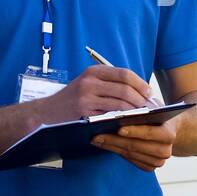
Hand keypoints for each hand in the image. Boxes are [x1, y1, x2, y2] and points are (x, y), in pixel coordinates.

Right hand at [34, 64, 152, 124]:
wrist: (46, 113)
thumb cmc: (72, 100)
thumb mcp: (87, 84)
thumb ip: (108, 84)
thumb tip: (138, 90)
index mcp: (94, 71)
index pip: (125, 74)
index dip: (141, 84)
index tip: (149, 93)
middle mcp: (90, 82)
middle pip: (125, 89)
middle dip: (141, 100)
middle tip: (150, 108)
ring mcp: (86, 97)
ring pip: (120, 104)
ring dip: (135, 112)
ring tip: (143, 117)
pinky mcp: (85, 113)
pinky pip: (110, 116)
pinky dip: (123, 120)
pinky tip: (128, 124)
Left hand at [91, 119, 179, 171]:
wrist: (170, 129)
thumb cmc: (159, 115)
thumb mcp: (156, 109)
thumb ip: (145, 111)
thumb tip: (122, 112)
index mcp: (169, 134)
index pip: (149, 133)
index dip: (133, 131)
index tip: (117, 128)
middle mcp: (165, 151)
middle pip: (135, 146)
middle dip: (114, 140)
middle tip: (96, 135)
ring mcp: (157, 162)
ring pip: (129, 154)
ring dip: (111, 146)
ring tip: (95, 139)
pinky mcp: (149, 167)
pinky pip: (129, 160)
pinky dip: (115, 151)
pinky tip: (103, 145)